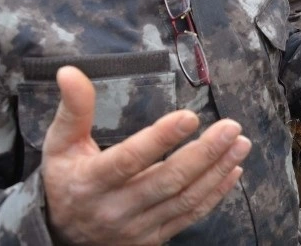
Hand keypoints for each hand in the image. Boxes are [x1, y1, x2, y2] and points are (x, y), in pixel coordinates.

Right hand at [42, 67, 250, 245]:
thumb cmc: (66, 179)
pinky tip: (233, 169)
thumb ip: (73, 109)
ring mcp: (136, 228)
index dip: (160, 139)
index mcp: (90, 182)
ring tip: (240, 143)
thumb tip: (70, 72)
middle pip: (166, 181)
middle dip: (203, 154)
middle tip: (231, 127)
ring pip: (184, 200)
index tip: (190, 116)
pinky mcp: (153, 238)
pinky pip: (189, 216)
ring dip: (217, 171)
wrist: (61, 235)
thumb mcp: (60, 144)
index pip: (129, 159)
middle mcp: (115, 209)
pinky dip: (216, 194)